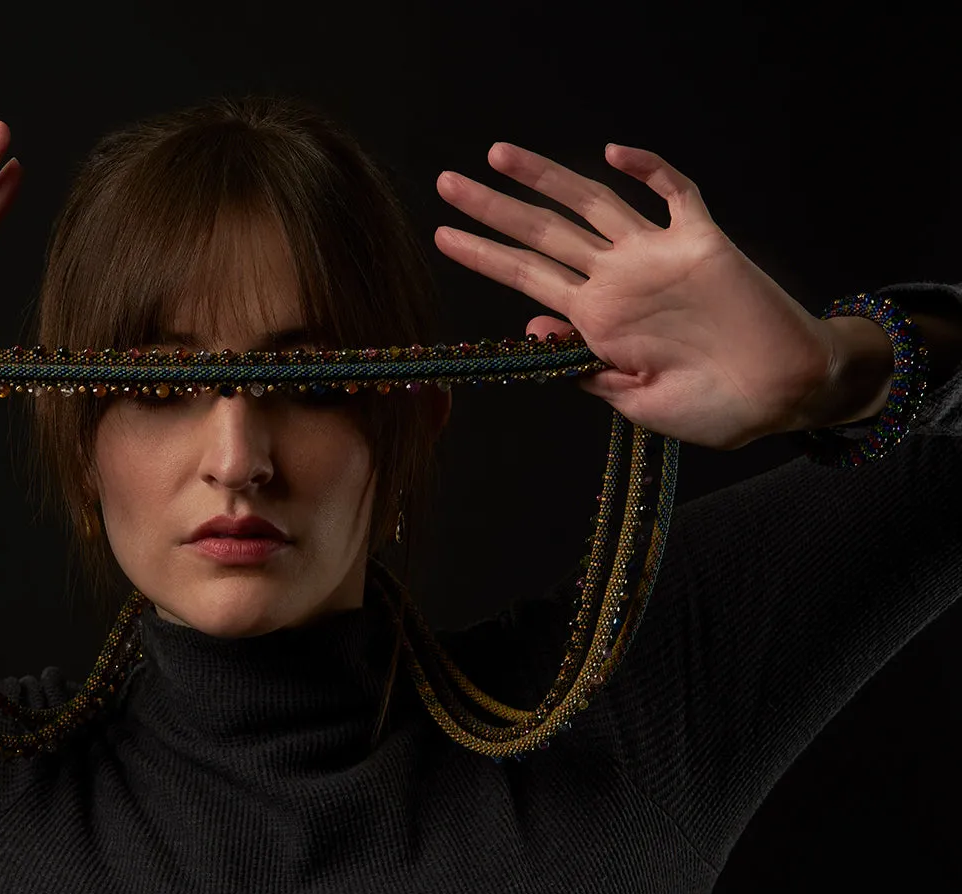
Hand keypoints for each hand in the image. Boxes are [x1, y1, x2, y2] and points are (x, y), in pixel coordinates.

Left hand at [433, 142, 833, 449]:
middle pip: (543, 232)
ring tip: (497, 154)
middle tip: (445, 182)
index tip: (441, 236)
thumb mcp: (632, 399)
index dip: (483, 255)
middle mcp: (619, 279)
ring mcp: (658, 257)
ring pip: (593, 203)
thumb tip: (530, 326)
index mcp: (596, 319)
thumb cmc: (712, 408)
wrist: (785, 397)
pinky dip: (648, 169)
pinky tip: (615, 152)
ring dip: (547, 177)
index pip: (526, 276)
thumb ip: (581, 364)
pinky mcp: (705, 244)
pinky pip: (675, 194)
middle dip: (492, 208)